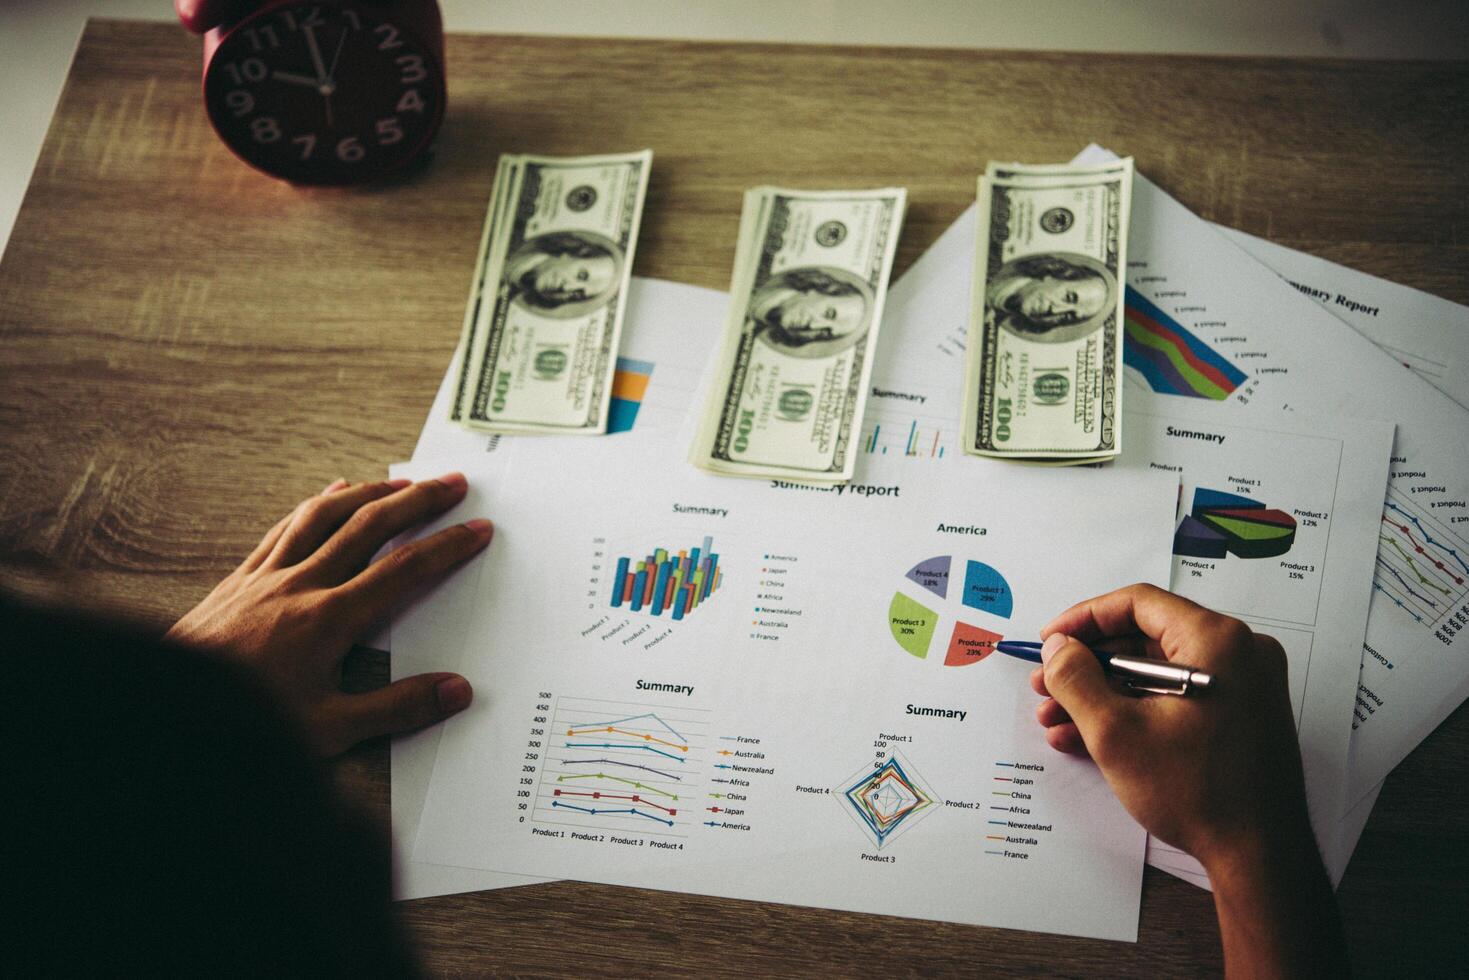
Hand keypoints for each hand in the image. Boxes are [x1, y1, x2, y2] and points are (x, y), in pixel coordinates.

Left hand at [166, 473, 490, 756]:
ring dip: (369, 491)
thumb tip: (455, 691)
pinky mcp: (242, 578)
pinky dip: (316, 504)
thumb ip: (397, 708)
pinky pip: (285, 526)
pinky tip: (331, 491)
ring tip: (402, 482)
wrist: (173, 709)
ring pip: (326, 514)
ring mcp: (268, 576)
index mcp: (330, 620)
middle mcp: (302, 585)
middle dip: (418, 500)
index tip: (476, 530)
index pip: (404, 570)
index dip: (447, 546)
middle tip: (452, 484)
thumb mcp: (330, 730)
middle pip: (370, 525)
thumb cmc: (246, 723)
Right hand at [1033, 583, 1344, 974]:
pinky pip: (1176, 699)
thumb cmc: (1201, 792)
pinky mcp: (1238, 717)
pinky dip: (1134, 713)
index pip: (1137, 604)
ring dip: (1103, 694)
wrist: (1257, 857)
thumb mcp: (1116, 731)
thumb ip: (1076, 677)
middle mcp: (1237, 654)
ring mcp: (1242, 687)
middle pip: (1145, 639)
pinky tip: (1088, 737)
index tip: (1052, 638)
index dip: (1084, 619)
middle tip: (1049, 683)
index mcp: (1217, 640)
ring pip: (1155, 674)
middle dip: (1087, 666)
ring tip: (1057, 718)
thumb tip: (1059, 646)